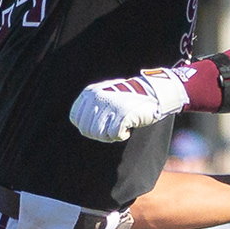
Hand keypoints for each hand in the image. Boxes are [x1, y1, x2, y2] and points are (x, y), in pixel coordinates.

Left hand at [69, 68, 190, 142]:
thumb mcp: (105, 96)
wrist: (153, 93)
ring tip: (121, 126)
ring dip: (111, 135)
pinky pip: (115, 135)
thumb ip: (91, 107)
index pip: (76, 119)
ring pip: (99, 134)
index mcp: (90, 93)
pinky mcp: (123, 114)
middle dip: (101, 133)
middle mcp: (97, 97)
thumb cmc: (128, 99)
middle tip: (113, 127)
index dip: (89, 127)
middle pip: (87, 130)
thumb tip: (81, 127)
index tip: (102, 124)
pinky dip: (123, 135)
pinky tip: (129, 127)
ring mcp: (110, 105)